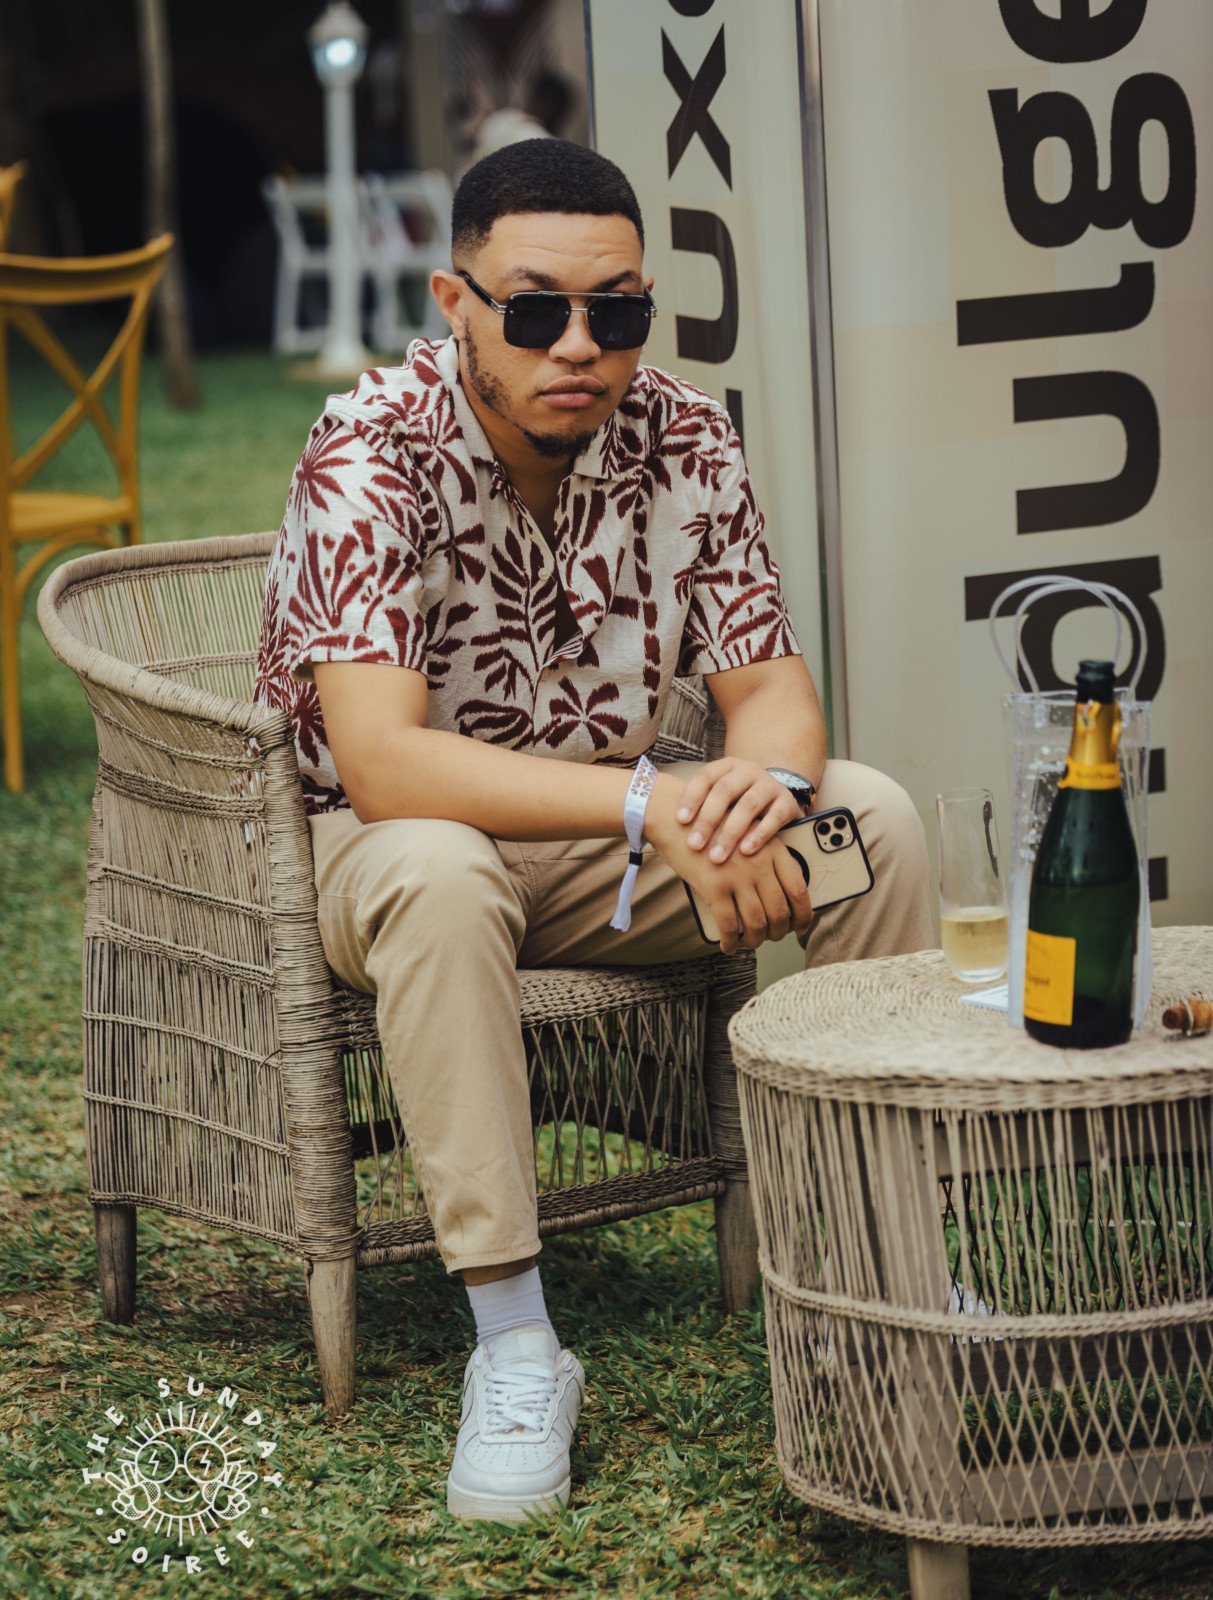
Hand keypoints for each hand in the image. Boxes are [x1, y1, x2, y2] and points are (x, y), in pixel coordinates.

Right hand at [647, 776, 812, 954]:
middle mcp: (759, 863)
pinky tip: (728, 946)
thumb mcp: (747, 834)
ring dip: (756, 940)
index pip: (798, 888)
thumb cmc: (711, 828)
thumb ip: (766, 858)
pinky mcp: (714, 887)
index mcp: (772, 849)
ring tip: (751, 942)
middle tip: (773, 937)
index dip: (803, 914)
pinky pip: (729, 926)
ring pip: (757, 923)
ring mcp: (737, 876)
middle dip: (779, 932)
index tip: (800, 927)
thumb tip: (779, 895)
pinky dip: (731, 942)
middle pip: (780, 911)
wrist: (676, 818)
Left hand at [674, 758, 805, 864]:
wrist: (777, 798)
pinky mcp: (787, 802)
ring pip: (748, 805)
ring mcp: (769, 785)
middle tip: (695, 845)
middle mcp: (749, 771)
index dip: (692, 797)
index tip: (680, 821)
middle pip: (725, 791)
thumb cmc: (737, 803)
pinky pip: (774, 818)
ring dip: (731, 832)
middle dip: (708, 820)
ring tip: (717, 856)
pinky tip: (746, 851)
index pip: (706, 777)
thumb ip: (700, 806)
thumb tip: (661, 824)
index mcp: (727, 767)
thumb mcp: (720, 798)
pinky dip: (759, 835)